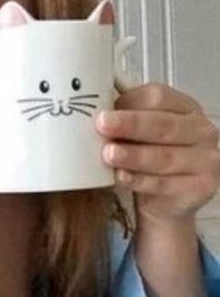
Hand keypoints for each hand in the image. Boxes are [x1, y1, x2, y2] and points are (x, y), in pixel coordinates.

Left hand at [95, 83, 219, 227]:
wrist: (164, 198)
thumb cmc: (149, 155)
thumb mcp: (138, 132)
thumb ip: (122, 118)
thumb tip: (90, 108)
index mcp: (185, 108)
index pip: (159, 98)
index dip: (129, 103)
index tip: (103, 110)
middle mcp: (201, 131)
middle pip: (163, 125)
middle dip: (130, 125)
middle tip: (102, 125)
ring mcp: (205, 160)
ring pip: (164, 157)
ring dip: (133, 156)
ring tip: (108, 154)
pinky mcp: (201, 187)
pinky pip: (165, 184)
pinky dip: (139, 181)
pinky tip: (121, 177)